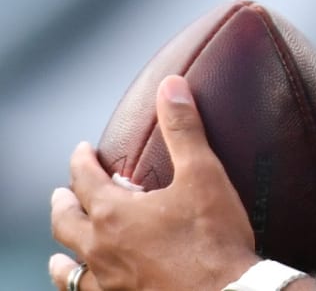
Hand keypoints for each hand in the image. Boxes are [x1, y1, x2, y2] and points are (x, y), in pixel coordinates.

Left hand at [49, 75, 259, 290]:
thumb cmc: (214, 237)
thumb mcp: (203, 173)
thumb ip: (183, 129)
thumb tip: (170, 86)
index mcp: (115, 214)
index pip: (85, 180)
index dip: (81, 161)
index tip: (82, 150)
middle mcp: (101, 250)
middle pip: (66, 224)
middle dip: (64, 204)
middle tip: (62, 194)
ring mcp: (108, 283)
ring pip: (70, 269)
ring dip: (62, 255)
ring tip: (59, 254)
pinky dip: (82, 288)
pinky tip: (92, 287)